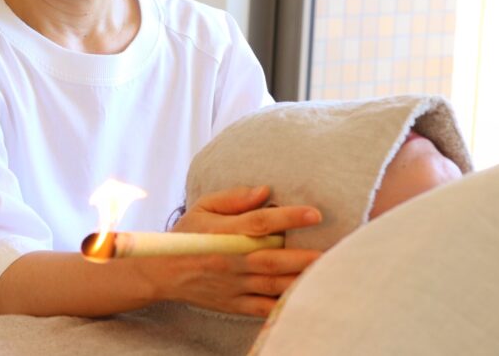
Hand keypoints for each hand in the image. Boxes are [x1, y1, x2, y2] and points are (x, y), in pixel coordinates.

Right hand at [145, 185, 321, 316]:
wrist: (162, 273)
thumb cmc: (187, 235)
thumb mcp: (202, 207)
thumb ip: (233, 198)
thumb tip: (265, 191)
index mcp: (223, 234)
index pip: (259, 224)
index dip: (288, 218)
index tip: (315, 213)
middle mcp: (231, 261)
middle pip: (273, 260)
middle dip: (305, 257)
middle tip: (336, 251)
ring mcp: (234, 285)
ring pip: (273, 285)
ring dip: (301, 280)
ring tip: (330, 275)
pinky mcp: (235, 304)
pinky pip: (265, 308)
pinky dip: (285, 307)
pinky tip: (308, 300)